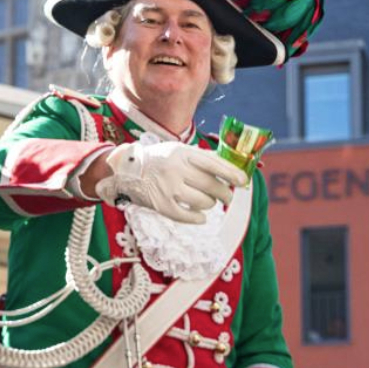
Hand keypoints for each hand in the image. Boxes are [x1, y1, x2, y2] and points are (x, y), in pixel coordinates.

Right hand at [93, 141, 245, 223]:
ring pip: (203, 202)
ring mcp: (168, 188)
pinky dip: (198, 218)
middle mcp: (176, 170)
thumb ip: (201, 157)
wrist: (125, 170)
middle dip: (225, 193)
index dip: (232, 174)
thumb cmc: (158, 159)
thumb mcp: (178, 150)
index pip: (214, 164)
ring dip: (210, 204)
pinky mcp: (161, 205)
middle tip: (227, 196)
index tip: (243, 181)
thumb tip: (229, 169)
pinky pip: (188, 216)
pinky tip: (200, 216)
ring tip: (208, 201)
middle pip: (212, 186)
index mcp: (182, 153)